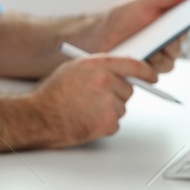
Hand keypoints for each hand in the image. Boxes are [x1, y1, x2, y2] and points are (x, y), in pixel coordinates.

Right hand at [29, 54, 157, 146]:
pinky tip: (86, 119)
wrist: (38, 117)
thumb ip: (98, 68)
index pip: (134, 65)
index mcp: (97, 65)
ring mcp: (108, 103)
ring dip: (108, 110)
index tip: (152, 76)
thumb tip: (118, 71)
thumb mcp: (73, 70)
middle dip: (116, 94)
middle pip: (128, 89)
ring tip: (85, 109)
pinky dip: (103, 124)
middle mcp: (105, 82)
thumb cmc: (51, 94)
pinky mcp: (107, 122)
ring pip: (122, 107)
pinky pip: (115, 123)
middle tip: (95, 99)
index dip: (146, 71)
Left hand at [77, 0, 189, 70]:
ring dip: (155, 57)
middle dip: (168, 44)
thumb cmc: (123, 17)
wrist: (100, 34)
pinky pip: (151, 74)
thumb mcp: (146, 2)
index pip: (187, 29)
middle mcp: (168, 45)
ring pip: (167, 64)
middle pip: (177, 50)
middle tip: (161, 38)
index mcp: (172, 27)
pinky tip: (136, 58)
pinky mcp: (144, 71)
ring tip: (144, 48)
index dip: (187, 27)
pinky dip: (144, 67)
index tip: (186, 22)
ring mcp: (156, 59)